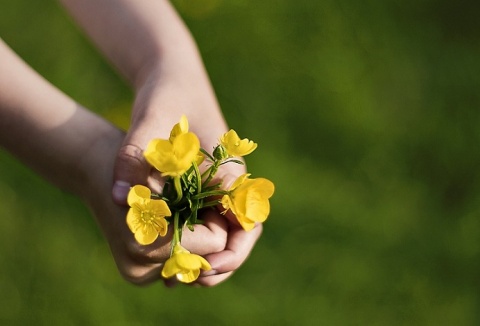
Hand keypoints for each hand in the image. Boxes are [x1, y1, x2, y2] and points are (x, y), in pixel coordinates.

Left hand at [110, 67, 260, 285]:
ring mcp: (218, 184)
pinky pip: (205, 219)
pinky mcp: (202, 185)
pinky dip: (192, 240)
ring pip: (224, 230)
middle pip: (241, 231)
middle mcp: (231, 179)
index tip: (204, 268)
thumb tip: (119, 200)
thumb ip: (137, 155)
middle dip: (222, 259)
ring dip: (207, 255)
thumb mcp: (151, 118)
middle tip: (193, 279)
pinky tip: (168, 255)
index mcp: (231, 167)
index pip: (245, 219)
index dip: (230, 250)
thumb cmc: (167, 94)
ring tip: (179, 276)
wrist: (172, 79)